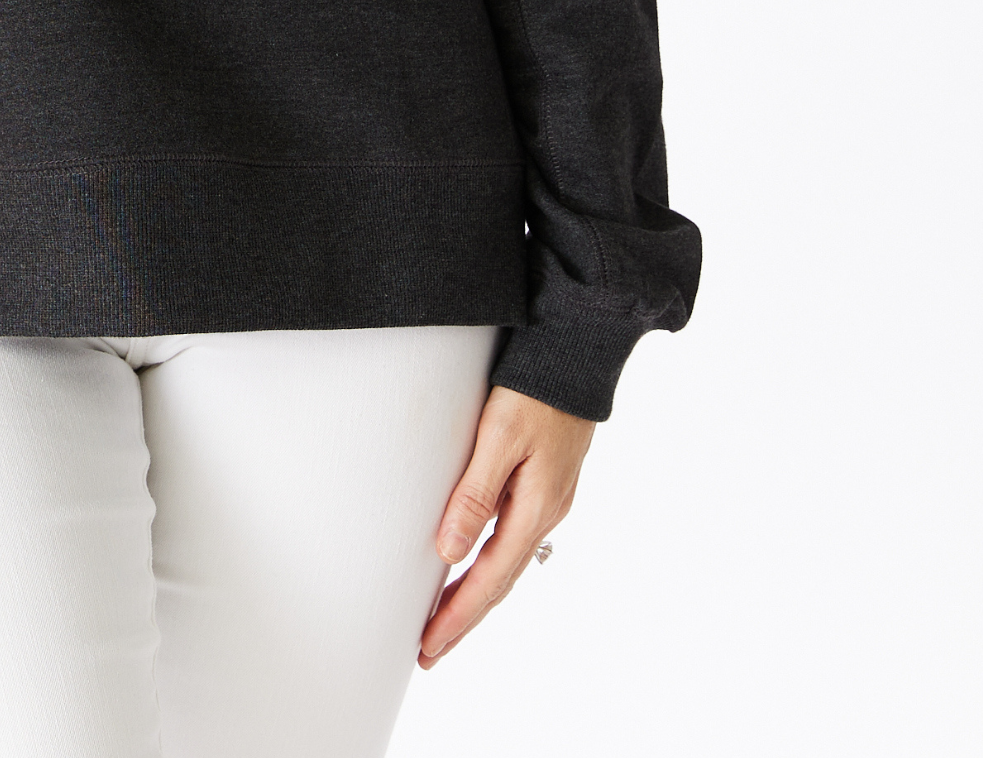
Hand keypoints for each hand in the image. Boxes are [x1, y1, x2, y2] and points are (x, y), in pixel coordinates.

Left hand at [419, 384, 594, 665]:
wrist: (577, 357)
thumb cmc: (537, 390)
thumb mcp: (501, 437)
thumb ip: (475, 493)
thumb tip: (450, 550)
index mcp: (535, 509)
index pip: (490, 579)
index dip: (458, 615)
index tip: (430, 644)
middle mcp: (545, 514)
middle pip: (499, 581)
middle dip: (464, 617)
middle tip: (429, 650)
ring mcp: (548, 501)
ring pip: (506, 563)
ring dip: (475, 594)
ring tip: (444, 620)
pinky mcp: (544, 485)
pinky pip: (511, 539)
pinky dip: (489, 564)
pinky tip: (474, 565)